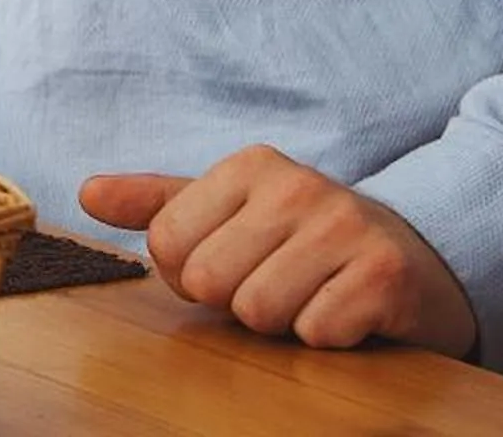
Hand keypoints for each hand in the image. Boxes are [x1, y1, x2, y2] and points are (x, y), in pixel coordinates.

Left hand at [78, 147, 477, 354]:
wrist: (417, 258)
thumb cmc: (304, 239)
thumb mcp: (230, 210)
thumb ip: (157, 203)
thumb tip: (85, 193)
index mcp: (249, 166)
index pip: (166, 244)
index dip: (190, 275)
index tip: (233, 263)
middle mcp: (296, 185)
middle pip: (209, 282)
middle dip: (236, 300)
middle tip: (276, 282)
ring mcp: (344, 227)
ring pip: (259, 312)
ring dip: (281, 321)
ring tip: (310, 294)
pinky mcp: (384, 274)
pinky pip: (314, 333)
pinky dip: (326, 336)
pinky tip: (346, 310)